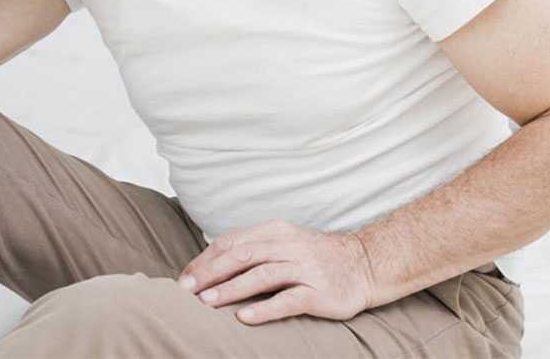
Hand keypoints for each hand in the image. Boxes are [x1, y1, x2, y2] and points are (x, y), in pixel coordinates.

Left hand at [175, 219, 376, 325]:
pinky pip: (288, 299)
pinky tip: (245, 318)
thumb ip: (255, 246)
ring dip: (231, 289)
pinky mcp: (318, 291)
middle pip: (242, 255)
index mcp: (276, 231)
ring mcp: (304, 268)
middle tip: (186, 291)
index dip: (205, 259)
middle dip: (211, 273)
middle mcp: (288, 246)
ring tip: (206, 303)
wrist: (365, 264)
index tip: (184, 278)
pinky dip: (264, 308)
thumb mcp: (286, 241)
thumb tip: (212, 261)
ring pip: (261, 275)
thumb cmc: (318, 256)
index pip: (232, 241)